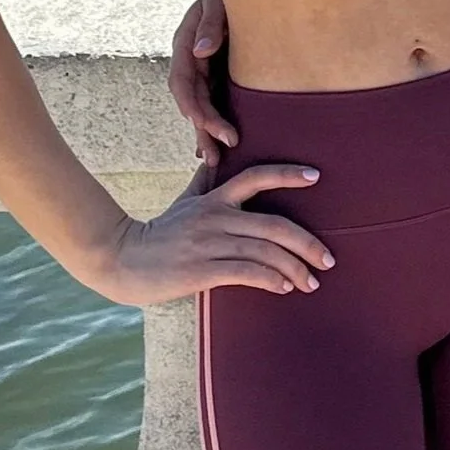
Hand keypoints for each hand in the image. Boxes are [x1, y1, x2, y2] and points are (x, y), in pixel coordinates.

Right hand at [82, 165, 332, 306]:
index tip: (316, 176)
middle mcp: (215, 217)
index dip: (287, 174)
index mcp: (214, 199)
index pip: (255, 177)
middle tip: (328, 260)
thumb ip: (203, 184)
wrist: (122, 259)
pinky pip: (247, 272)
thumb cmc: (158, 233)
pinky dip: (272, 280)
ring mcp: (209, 243)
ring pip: (265, 252)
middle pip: (274, 225)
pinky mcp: (202, 269)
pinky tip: (284, 287)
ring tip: (311, 282)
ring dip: (295, 269)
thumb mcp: (183, 202)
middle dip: (307, 243)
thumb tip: (212, 161)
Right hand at [171, 0, 236, 150]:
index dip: (193, 106)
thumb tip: (200, 51)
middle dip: (204, 128)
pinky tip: (215, 147)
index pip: (182, 82)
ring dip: (206, 133)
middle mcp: (190, 61)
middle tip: (222, 152)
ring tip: (216, 161)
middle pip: (192, 101)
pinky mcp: (218, 74)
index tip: (207, 126)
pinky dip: (212, 124)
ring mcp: (203, 69)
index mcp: (185, 44)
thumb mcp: (219, 0)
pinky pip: (213, 102)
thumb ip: (210, 22)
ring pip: (200, 106)